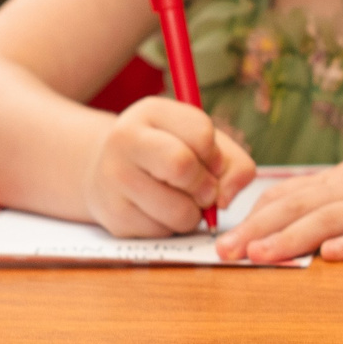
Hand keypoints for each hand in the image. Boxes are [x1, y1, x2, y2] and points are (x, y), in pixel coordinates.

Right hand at [83, 97, 256, 236]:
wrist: (109, 170)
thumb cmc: (168, 153)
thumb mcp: (202, 144)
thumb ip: (233, 164)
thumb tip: (224, 200)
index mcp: (151, 111)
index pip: (201, 133)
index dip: (215, 155)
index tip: (210, 162)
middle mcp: (125, 140)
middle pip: (182, 166)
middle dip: (206, 186)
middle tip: (205, 191)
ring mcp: (114, 179)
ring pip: (177, 210)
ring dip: (193, 213)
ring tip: (183, 202)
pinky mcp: (114, 216)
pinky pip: (163, 232)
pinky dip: (173, 228)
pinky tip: (162, 212)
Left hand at [217, 123, 342, 263]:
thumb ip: (321, 195)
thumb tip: (274, 212)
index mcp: (336, 183)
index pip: (285, 195)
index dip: (251, 216)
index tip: (219, 236)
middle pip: (297, 208)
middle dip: (256, 231)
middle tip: (221, 253)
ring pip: (328, 220)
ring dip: (292, 238)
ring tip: (260, 255)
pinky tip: (333, 255)